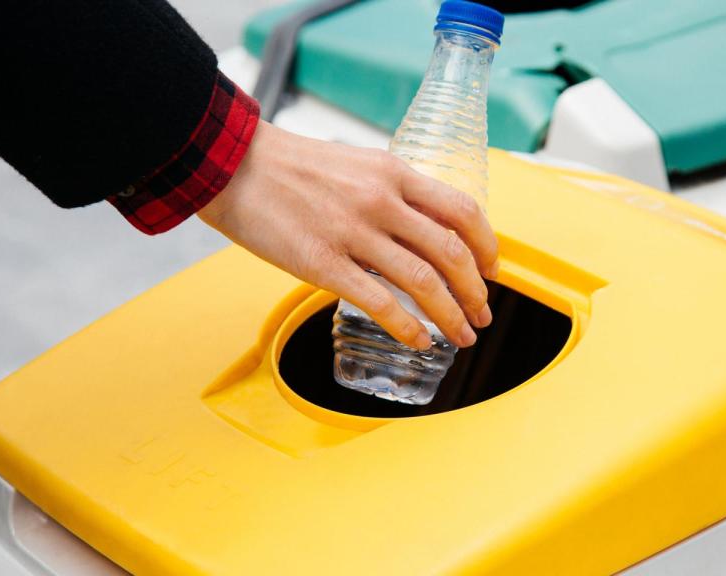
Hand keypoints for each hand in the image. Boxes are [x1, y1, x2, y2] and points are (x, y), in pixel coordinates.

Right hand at [198, 121, 498, 349]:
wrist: (233, 164)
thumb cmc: (292, 166)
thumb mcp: (357, 165)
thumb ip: (392, 193)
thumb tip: (421, 229)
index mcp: (394, 173)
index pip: (462, 211)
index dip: (487, 246)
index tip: (491, 271)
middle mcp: (381, 201)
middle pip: (451, 252)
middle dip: (476, 291)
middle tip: (483, 314)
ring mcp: (353, 232)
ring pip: (423, 281)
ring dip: (451, 315)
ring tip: (462, 335)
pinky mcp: (322, 263)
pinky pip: (379, 302)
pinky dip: (408, 327)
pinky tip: (419, 341)